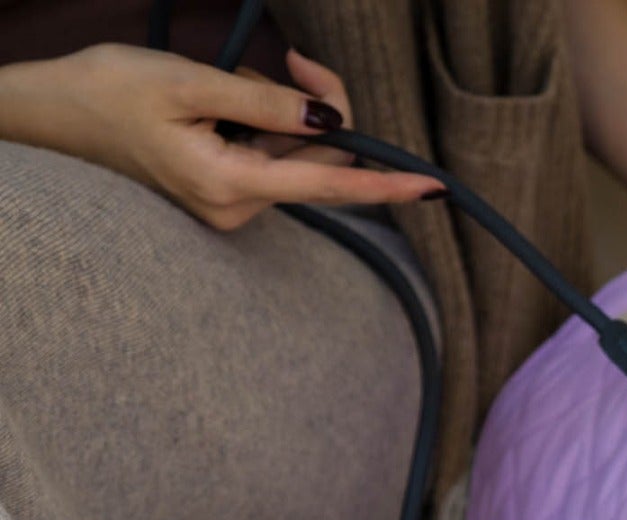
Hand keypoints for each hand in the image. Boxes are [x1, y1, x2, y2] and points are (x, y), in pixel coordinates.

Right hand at [0, 44, 441, 229]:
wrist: (48, 116)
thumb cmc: (107, 92)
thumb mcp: (188, 83)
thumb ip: (265, 103)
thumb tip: (329, 120)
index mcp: (231, 186)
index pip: (329, 184)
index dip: (386, 183)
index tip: (434, 187)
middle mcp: (238, 209)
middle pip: (319, 161)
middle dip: (317, 109)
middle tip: (289, 60)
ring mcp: (231, 206)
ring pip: (297, 157)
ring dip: (285, 113)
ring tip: (238, 81)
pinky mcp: (224, 195)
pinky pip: (271, 158)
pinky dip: (266, 124)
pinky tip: (229, 102)